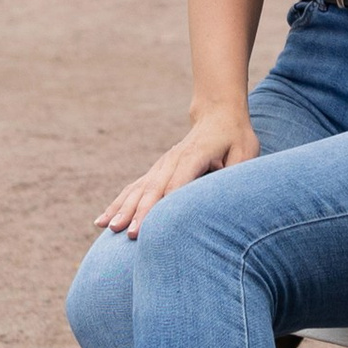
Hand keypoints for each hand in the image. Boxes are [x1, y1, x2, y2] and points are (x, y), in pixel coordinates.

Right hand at [98, 107, 258, 236]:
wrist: (218, 114)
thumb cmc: (235, 137)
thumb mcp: (245, 152)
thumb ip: (235, 173)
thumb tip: (225, 196)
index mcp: (195, 155)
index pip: (177, 183)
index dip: (165, 203)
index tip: (154, 223)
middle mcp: (173, 159)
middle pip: (153, 188)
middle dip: (139, 211)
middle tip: (128, 233)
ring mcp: (162, 164)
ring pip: (138, 188)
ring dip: (123, 208)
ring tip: (108, 228)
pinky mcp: (156, 171)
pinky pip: (133, 188)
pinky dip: (117, 204)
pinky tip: (102, 220)